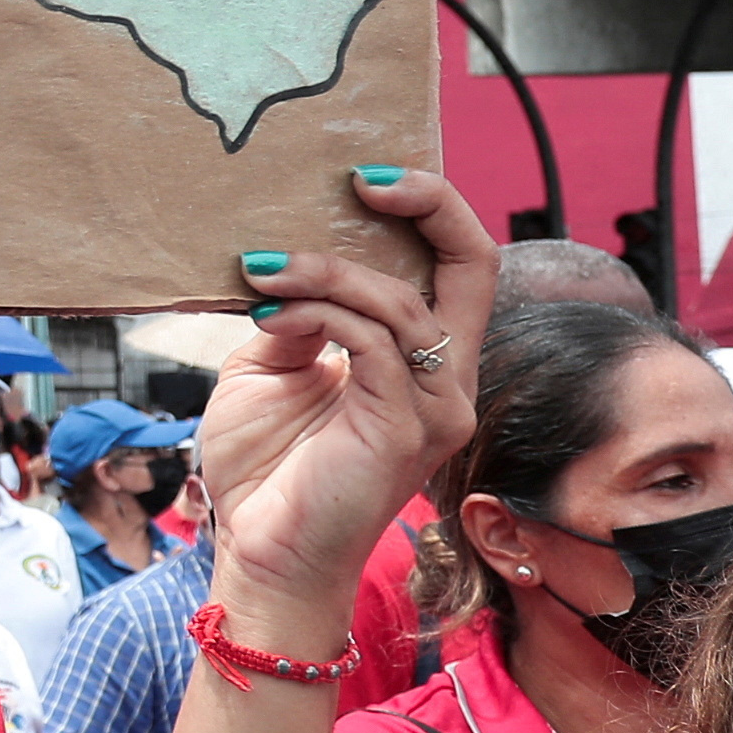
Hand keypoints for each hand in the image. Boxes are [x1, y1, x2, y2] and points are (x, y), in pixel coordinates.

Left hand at [197, 170, 493, 622]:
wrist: (260, 553)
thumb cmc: (266, 470)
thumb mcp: (270, 368)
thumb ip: (295, 317)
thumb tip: (288, 269)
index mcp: (422, 360)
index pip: (459, 266)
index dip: (430, 209)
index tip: (363, 179)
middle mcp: (445, 380)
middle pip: (473, 265)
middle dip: (427, 204)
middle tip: (357, 179)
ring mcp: (432, 407)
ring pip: (399, 301)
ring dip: (323, 272)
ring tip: (259, 273)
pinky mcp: (403, 430)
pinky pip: (371, 342)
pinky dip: (316, 313)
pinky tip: (268, 314)